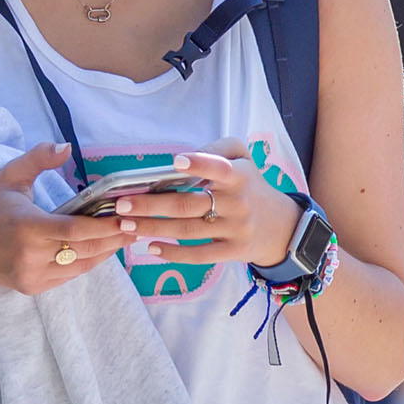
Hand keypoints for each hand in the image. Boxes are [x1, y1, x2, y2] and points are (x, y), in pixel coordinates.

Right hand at [0, 145, 138, 295]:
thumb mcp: (10, 176)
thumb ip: (38, 158)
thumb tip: (67, 146)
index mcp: (27, 227)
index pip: (76, 230)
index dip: (105, 227)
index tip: (128, 219)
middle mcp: (31, 255)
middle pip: (85, 250)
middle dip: (114, 239)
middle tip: (137, 226)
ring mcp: (32, 275)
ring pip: (80, 266)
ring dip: (105, 252)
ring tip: (124, 238)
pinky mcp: (32, 287)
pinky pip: (68, 275)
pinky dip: (86, 262)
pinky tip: (100, 250)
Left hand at [110, 148, 300, 270]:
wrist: (281, 225)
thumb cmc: (250, 184)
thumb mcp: (243, 157)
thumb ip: (219, 148)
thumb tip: (186, 156)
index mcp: (239, 175)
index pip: (220, 167)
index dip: (199, 164)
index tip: (175, 162)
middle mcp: (238, 202)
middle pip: (189, 204)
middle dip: (152, 205)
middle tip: (122, 203)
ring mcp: (235, 229)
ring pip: (188, 231)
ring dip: (153, 228)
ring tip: (126, 224)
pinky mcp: (233, 251)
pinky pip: (200, 255)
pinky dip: (174, 253)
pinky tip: (150, 247)